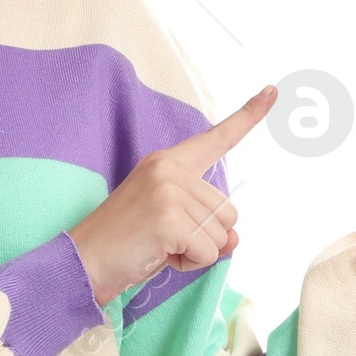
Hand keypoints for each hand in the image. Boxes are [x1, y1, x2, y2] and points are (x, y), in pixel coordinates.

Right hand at [68, 85, 278, 307]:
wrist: (83, 262)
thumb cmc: (126, 245)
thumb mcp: (172, 227)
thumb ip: (206, 224)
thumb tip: (235, 238)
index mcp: (168, 162)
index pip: (216, 138)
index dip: (248, 117)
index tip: (273, 91)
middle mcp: (170, 168)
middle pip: (227, 211)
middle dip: (205, 238)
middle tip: (165, 241)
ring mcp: (169, 190)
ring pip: (221, 234)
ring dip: (197, 253)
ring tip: (161, 248)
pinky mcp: (168, 217)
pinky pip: (207, 252)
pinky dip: (190, 264)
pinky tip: (160, 256)